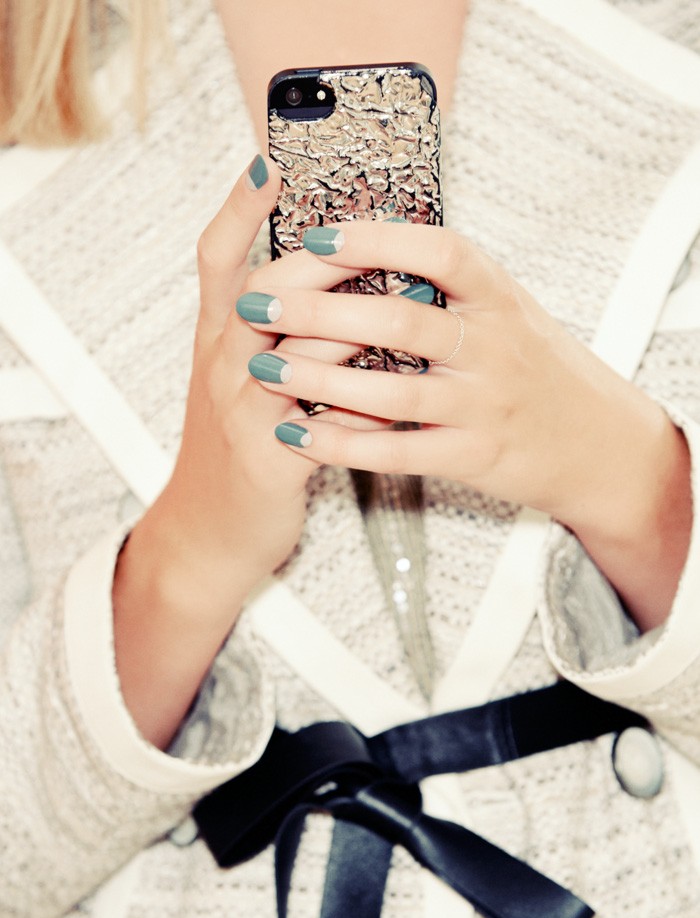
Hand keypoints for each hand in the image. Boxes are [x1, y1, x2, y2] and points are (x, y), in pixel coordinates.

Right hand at [113, 157, 367, 745]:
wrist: (211, 529)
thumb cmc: (240, 446)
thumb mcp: (240, 381)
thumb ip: (278, 334)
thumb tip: (334, 290)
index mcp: (216, 339)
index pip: (218, 258)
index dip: (240, 209)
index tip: (269, 162)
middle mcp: (221, 364)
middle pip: (265, 289)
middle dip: (323, 259)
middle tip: (376, 235)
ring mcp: (240, 409)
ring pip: (295, 347)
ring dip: (353, 324)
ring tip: (408, 303)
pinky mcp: (266, 456)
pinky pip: (320, 419)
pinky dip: (362, 406)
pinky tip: (398, 400)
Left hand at [239, 220, 690, 628]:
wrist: (595, 443)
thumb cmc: (536, 368)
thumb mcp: (509, 310)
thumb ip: (453, 284)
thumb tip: (373, 239)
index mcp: (501, 296)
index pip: (440, 252)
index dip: (377, 240)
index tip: (316, 234)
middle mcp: (496, 346)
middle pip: (400, 319)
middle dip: (319, 311)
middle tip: (257, 302)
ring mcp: (485, 405)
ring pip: (392, 390)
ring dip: (319, 377)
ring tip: (262, 365)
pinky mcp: (472, 456)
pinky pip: (397, 450)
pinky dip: (342, 442)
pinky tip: (297, 431)